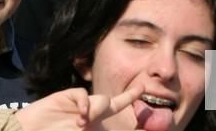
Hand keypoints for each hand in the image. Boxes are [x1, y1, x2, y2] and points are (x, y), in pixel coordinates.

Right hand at [15, 85, 143, 130]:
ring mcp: (79, 106)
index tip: (148, 113)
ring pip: (102, 100)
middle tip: (143, 89)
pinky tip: (80, 117)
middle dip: (131, 96)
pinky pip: (84, 95)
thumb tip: (110, 120)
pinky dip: (85, 105)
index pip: (117, 118)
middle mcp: (90, 116)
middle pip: (116, 103)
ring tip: (82, 124)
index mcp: (94, 128)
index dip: (132, 114)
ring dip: (97, 111)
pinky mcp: (67, 96)